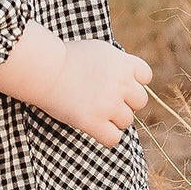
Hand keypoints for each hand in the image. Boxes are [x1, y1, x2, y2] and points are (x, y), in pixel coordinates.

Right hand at [0, 21, 152, 145]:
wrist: (44, 70)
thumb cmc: (66, 58)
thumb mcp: (99, 50)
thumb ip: (118, 63)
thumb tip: (130, 77)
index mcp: (123, 63)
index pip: (145, 76)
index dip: (133, 82)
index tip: (118, 84)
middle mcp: (121, 83)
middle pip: (140, 101)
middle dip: (125, 102)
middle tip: (105, 101)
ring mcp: (109, 104)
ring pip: (127, 121)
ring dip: (114, 119)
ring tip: (94, 111)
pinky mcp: (94, 122)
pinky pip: (114, 138)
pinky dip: (107, 136)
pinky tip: (95, 128)